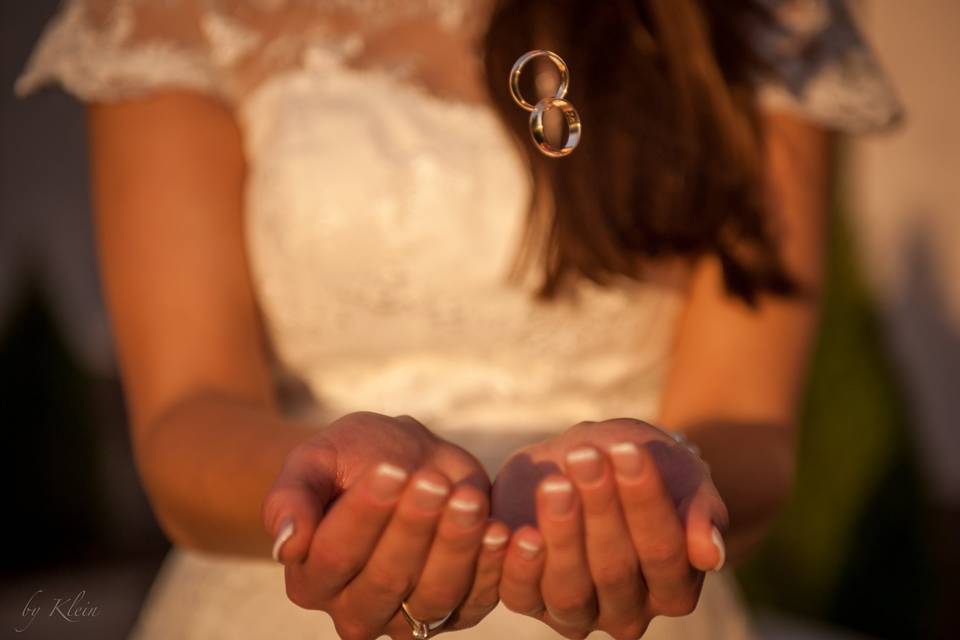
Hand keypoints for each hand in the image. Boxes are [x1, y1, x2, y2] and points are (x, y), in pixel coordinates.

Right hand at [263, 411, 509, 638]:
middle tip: (431, 480)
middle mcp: (354, 610)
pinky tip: (497, 529)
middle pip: (384, 580)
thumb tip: (286, 543)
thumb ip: (291, 497)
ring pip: (432, 595)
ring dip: (454, 546)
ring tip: (466, 498)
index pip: (334, 555)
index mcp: (310, 578)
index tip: (389, 469)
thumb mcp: (316, 461)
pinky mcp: (457, 611)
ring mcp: (406, 618)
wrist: (406, 458)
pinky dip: (490, 567)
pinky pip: (475, 600)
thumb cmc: (353, 458)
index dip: (363, 514)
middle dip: (411, 527)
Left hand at [491, 418, 726, 638]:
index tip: (628, 451)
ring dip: (561, 533)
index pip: (663, 552)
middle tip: (586, 456)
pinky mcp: (529, 600)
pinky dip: (516, 564)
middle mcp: (629, 614)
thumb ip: (701, 513)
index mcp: (674, 590)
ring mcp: (578, 613)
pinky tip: (515, 528)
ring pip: (569, 589)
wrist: (589, 459)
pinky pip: (520, 593)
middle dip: (600, 507)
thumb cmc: (643, 468)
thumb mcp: (680, 477)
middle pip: (615, 570)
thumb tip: (710, 553)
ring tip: (555, 484)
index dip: (645, 502)